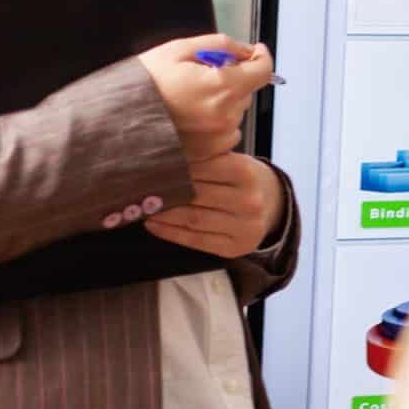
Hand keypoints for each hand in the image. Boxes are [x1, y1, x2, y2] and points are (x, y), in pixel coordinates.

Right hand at [137, 36, 271, 162]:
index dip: (260, 57)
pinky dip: (214, 122)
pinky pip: (225, 131)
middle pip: (246, 89)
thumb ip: (219, 46)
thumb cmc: (141, 85)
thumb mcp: (178, 50)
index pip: (263, 70)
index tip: (255, 51)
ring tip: (186, 99)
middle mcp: (226, 115)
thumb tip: (246, 50)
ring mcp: (218, 137)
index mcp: (222, 87)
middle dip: (231, 78)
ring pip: (236, 110)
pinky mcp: (209, 152)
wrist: (112, 122)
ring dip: (222, 101)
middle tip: (198, 76)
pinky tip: (187, 118)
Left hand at [145, 152, 287, 259]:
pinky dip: (170, 232)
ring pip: (193, 218)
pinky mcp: (236, 247)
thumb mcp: (230, 161)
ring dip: (162, 213)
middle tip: (137, 187)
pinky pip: (196, 240)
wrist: (271, 206)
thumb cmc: (240, 180)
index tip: (148, 167)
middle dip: (164, 191)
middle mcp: (249, 200)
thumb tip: (157, 160)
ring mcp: (245, 226)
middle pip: (195, 194)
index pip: (201, 168)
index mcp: (246, 171)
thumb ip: (203, 160)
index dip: (172, 167)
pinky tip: (152, 224)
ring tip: (142, 207)